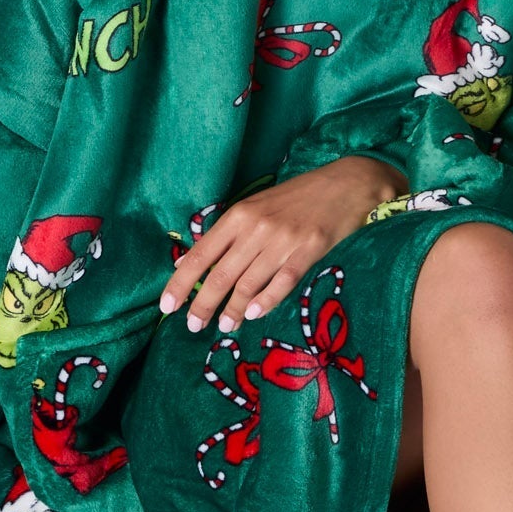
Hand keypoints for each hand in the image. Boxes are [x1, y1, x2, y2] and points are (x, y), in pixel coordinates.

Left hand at [161, 154, 404, 333]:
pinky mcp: (309, 250)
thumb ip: (225, 235)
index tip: (167, 306)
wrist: (345, 184)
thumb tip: (190, 262)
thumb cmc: (296, 198)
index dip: (181, 282)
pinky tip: (253, 315)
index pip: (200, 255)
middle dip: (203, 305)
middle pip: (220, 275)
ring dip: (232, 310)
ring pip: (248, 284)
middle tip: (193, 326)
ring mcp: (283, 241)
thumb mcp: (255, 208)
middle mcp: (256, 228)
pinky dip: (265, 301)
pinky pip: (282, 283)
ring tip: (224, 327)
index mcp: (238, 216)